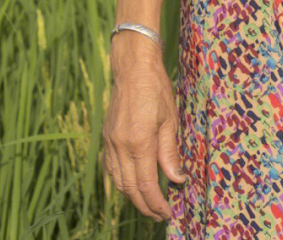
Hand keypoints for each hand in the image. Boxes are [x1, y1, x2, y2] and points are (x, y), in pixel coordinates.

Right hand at [101, 51, 185, 220]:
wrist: (133, 67)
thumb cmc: (156, 88)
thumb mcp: (170, 119)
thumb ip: (170, 152)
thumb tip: (177, 180)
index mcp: (139, 142)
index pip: (146, 185)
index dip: (157, 204)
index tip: (167, 213)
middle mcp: (120, 146)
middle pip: (130, 189)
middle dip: (145, 206)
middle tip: (159, 214)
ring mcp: (110, 142)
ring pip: (118, 182)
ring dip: (132, 196)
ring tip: (148, 203)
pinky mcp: (106, 137)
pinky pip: (111, 168)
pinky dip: (122, 181)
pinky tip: (133, 183)